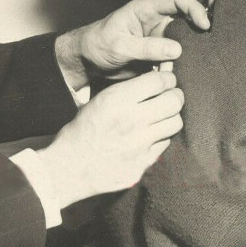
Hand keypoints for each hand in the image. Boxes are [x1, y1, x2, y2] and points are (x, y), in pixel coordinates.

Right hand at [38, 71, 183, 208]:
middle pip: (174, 101)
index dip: (168, 78)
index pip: (159, 81)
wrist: (70, 167)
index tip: (167, 81)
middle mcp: (132, 120)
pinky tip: (149, 136)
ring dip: (171, 117)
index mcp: (117, 100)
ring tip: (162, 117)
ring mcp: (139, 144)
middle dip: (175, 96)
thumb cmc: (83, 130)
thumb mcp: (99, 101)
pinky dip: (161, 138)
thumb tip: (158, 78)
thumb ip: (128, 91)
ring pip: (175, 123)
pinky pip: (165, 144)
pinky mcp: (143, 163)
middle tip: (171, 96)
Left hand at [55, 0, 208, 89]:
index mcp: (146, 9)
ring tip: (197, 65)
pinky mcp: (159, 55)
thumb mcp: (120, 45)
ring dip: (191, 52)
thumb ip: (147, 47)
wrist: (87, 61)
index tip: (204, 25)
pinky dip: (182, 65)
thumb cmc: (98, 45)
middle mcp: (157, 21)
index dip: (194, 8)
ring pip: (185, 41)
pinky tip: (186, 75)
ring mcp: (159, 38)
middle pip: (187, 19)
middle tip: (209, 47)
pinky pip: (177, 58)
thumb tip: (177, 50)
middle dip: (199, 31)